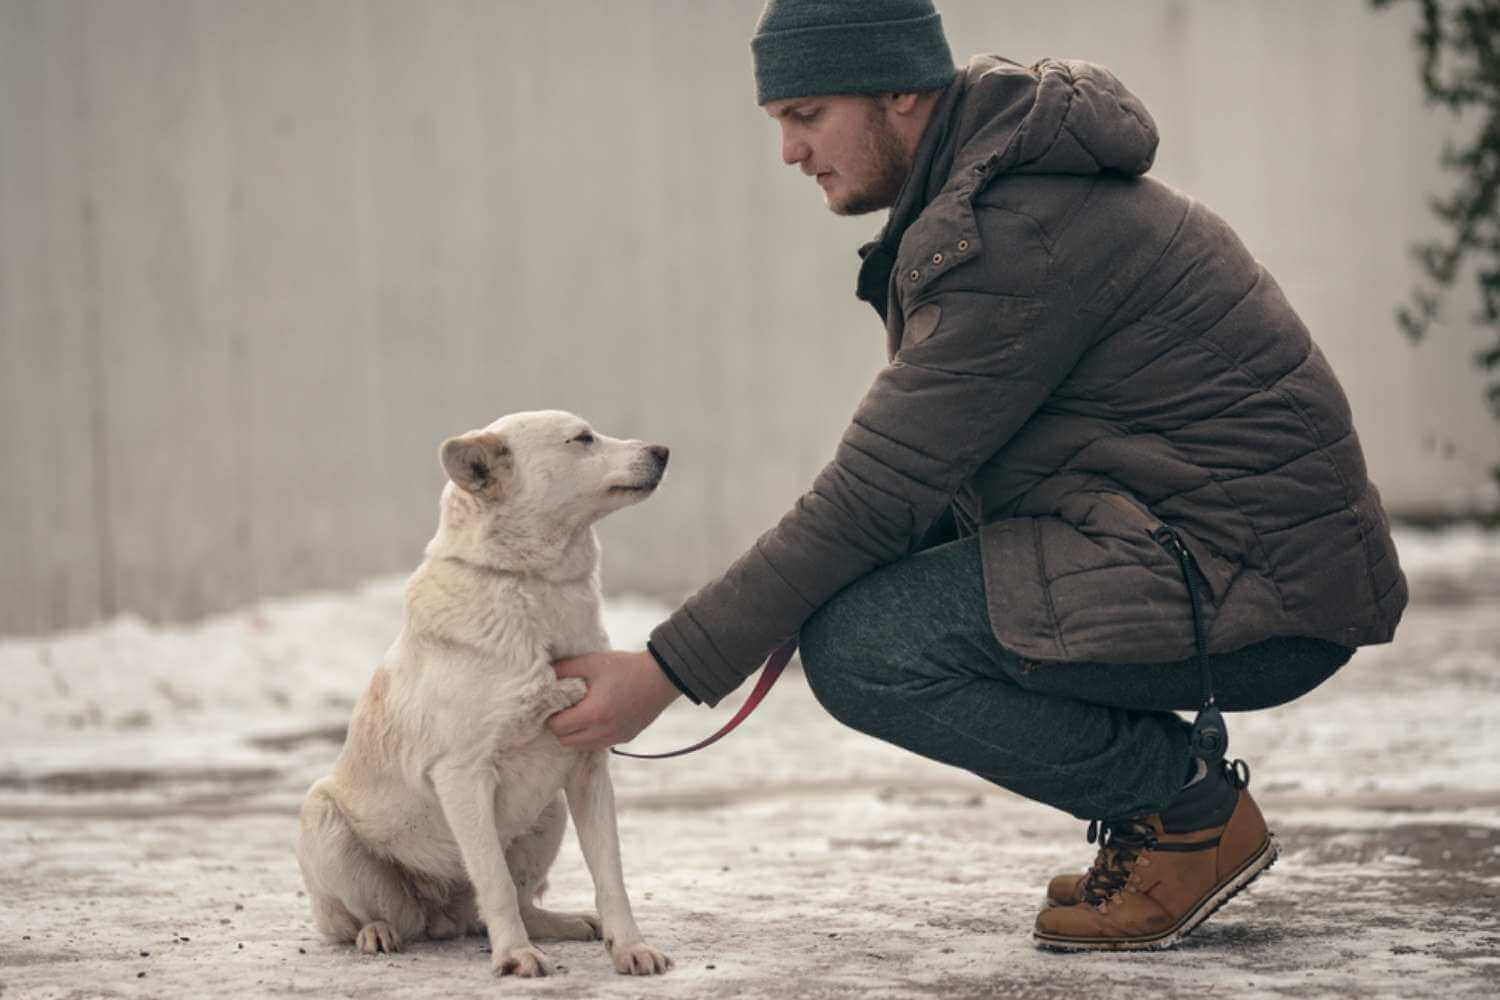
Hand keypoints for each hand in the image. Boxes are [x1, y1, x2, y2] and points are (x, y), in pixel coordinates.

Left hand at [546, 649, 681, 750]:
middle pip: (566, 742)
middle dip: (560, 727)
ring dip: (575, 734)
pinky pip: (599, 745)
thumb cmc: (626, 667)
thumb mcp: (592, 662)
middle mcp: (603, 732)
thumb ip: (565, 669)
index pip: (557, 727)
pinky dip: (591, 736)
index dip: (550, 716)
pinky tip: (595, 718)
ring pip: (582, 747)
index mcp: (593, 713)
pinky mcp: (626, 738)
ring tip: (579, 714)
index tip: (552, 704)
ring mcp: (616, 738)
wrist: (662, 677)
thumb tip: (545, 676)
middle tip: (563, 710)